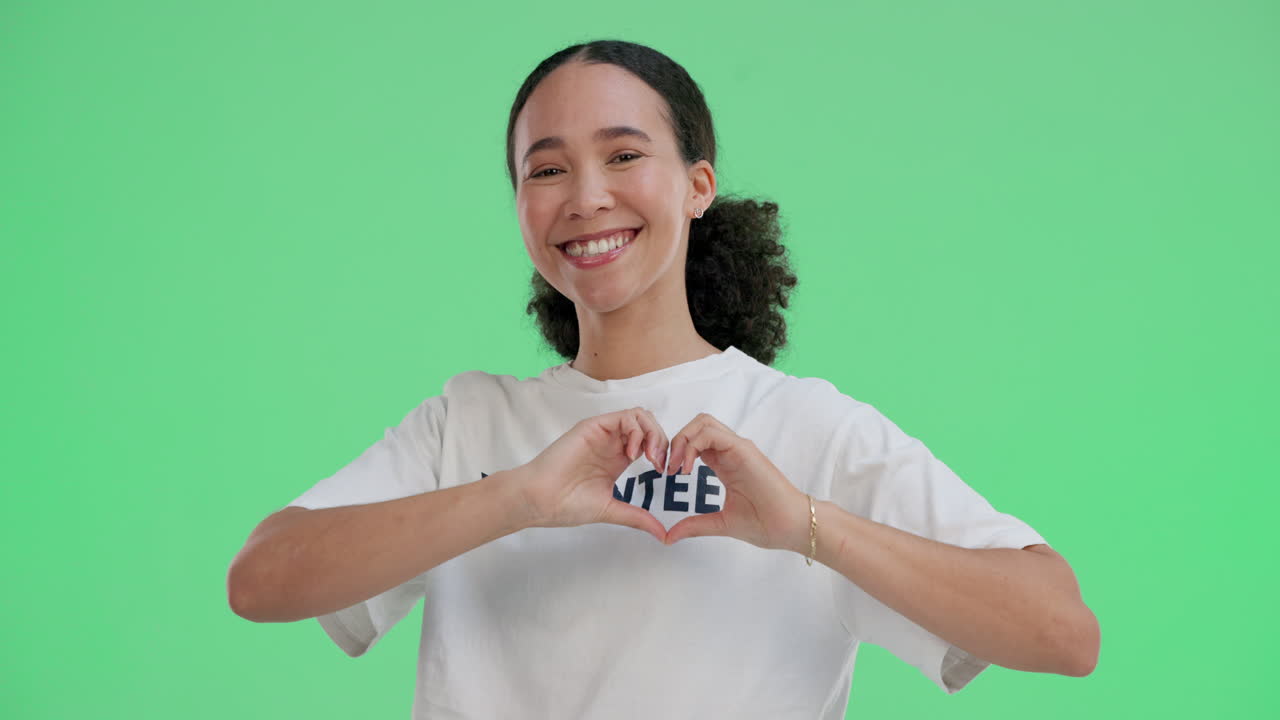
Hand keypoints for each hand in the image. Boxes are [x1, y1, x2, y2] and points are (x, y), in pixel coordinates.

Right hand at [517, 407, 670, 542]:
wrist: (540, 500)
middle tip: (659, 464)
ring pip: (640, 416)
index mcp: (617, 458)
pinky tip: (631, 453)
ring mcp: (603, 433)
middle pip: (649, 425)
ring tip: (649, 456)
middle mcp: (612, 443)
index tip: (664, 473)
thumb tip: (663, 535)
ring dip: (652, 433)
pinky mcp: (593, 427)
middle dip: (662, 441)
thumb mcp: (611, 510)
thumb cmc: (567, 505)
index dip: (663, 453)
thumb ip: (637, 518)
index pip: (650, 442)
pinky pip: (624, 417)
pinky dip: (636, 431)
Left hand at [662, 413, 808, 550]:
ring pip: (703, 423)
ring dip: (683, 439)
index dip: (677, 451)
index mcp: (725, 464)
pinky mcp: (743, 450)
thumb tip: (668, 537)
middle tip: (668, 467)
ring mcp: (738, 448)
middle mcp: (731, 451)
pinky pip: (712, 433)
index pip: (696, 442)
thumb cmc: (765, 524)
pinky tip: (688, 468)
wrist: (791, 527)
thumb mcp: (720, 523)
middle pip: (697, 425)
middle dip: (676, 440)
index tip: (668, 474)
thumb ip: (695, 525)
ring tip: (677, 467)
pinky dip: (693, 444)